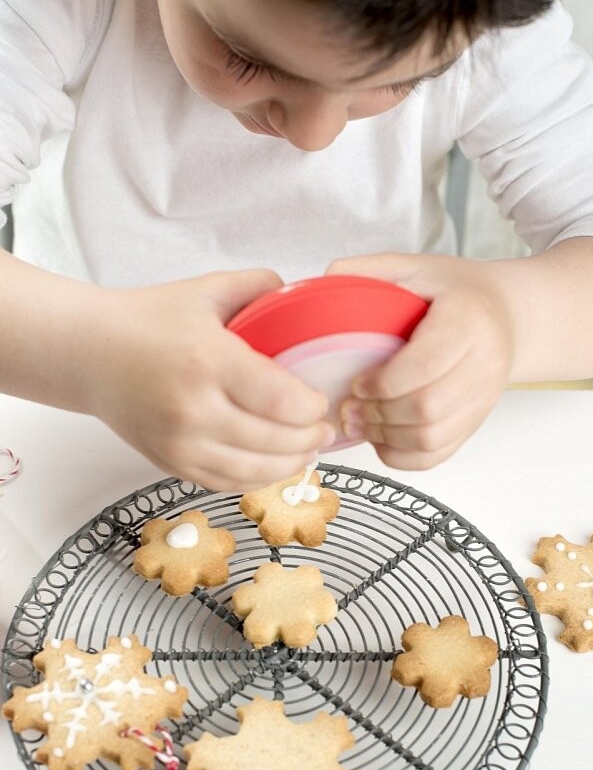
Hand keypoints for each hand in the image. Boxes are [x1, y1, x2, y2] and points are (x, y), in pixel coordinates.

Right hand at [86, 270, 334, 489]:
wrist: (89, 353)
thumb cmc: (148, 320)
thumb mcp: (205, 291)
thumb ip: (259, 287)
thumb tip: (302, 297)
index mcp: (209, 360)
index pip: (280, 400)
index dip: (312, 409)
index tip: (321, 401)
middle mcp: (194, 408)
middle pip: (273, 440)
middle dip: (310, 439)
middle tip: (326, 430)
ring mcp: (180, 442)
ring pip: (253, 470)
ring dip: (290, 465)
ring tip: (309, 452)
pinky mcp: (171, 462)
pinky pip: (226, 482)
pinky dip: (257, 479)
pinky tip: (275, 467)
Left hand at [327, 253, 515, 469]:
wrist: (506, 315)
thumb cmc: (457, 292)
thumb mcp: (417, 267)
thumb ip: (372, 271)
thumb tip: (326, 280)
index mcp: (468, 319)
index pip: (426, 364)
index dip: (384, 382)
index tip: (357, 382)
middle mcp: (484, 363)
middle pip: (428, 408)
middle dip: (379, 414)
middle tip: (349, 408)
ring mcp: (483, 398)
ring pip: (432, 438)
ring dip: (387, 437)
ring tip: (360, 423)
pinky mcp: (476, 422)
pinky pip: (438, 454)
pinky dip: (402, 455)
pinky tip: (381, 438)